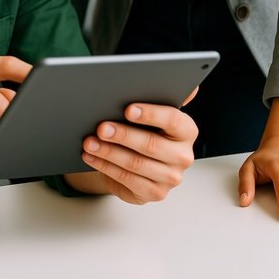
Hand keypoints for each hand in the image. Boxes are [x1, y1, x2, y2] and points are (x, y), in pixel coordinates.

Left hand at [67, 103, 197, 203]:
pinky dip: (106, 166)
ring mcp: (171, 177)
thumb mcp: (152, 111)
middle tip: (101, 127)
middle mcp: (184, 155)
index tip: (128, 109)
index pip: (173, 120)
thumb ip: (162, 95)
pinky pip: (127, 180)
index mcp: (187, 130)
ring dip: (109, 152)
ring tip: (89, 142)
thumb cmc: (144, 128)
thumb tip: (188, 85)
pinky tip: (92, 156)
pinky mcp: (155, 193)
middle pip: (151, 144)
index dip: (150, 114)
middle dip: (123, 134)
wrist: (138, 159)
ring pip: (136, 164)